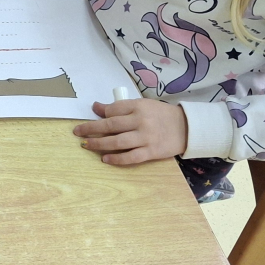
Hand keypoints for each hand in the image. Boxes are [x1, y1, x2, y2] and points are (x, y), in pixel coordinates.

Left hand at [73, 98, 188, 166]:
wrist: (187, 127)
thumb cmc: (161, 115)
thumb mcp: (142, 105)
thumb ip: (120, 106)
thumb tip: (96, 106)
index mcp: (138, 107)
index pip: (113, 110)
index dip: (100, 114)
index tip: (91, 117)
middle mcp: (141, 121)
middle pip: (111, 125)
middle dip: (90, 128)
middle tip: (77, 132)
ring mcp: (146, 138)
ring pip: (118, 142)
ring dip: (99, 144)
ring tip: (86, 145)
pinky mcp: (151, 152)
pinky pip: (131, 157)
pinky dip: (117, 159)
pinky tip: (105, 159)